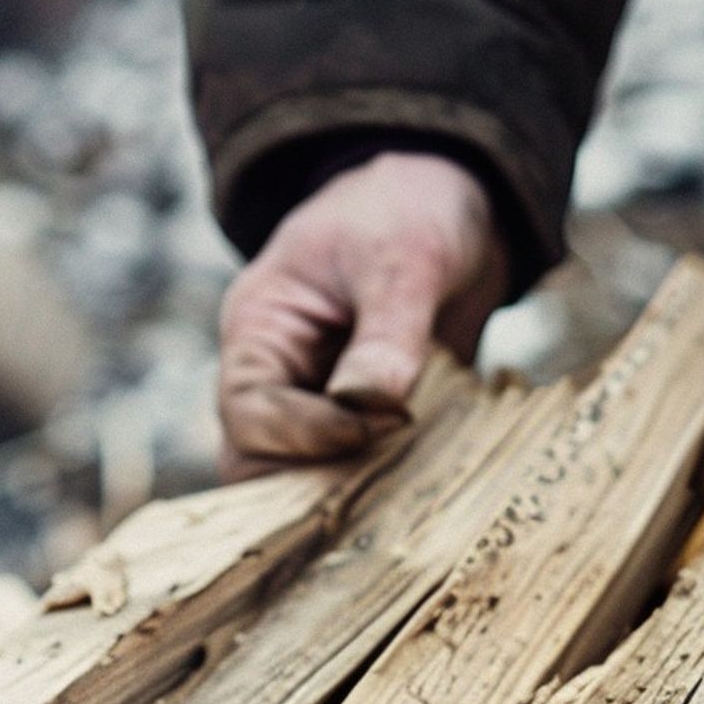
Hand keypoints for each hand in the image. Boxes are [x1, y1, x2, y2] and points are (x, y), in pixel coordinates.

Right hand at [217, 151, 508, 473]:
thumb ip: (387, 333)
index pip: (249, 412)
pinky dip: (392, 491)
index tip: (377, 426)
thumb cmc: (408, 212)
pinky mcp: (372, 429)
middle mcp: (281, 381)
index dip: (303, 434)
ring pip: (310, 484)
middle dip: (313, 488)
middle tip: (385, 492)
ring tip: (412, 498)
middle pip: (260, 466)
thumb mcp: (403, 260)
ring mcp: (324, 410)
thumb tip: (369, 406)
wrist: (454, 205)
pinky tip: (434, 495)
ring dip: (355, 497)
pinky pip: (366, 480)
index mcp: (261, 332)